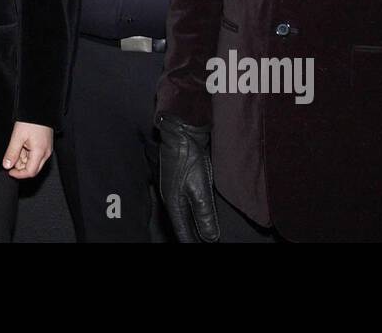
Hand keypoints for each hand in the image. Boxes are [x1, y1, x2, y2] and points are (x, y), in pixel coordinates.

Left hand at [2, 122, 53, 178]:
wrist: (40, 109)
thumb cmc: (31, 120)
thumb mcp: (18, 136)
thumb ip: (12, 153)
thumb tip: (7, 166)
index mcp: (40, 152)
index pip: (30, 172)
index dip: (18, 174)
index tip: (9, 171)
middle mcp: (46, 153)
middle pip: (33, 169)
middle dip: (20, 167)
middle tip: (12, 157)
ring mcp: (46, 150)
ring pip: (33, 162)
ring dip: (23, 159)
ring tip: (17, 145)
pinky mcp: (45, 146)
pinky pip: (36, 155)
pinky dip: (27, 154)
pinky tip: (22, 144)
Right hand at [157, 113, 219, 241]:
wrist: (182, 132)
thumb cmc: (188, 158)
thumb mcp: (200, 189)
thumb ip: (204, 215)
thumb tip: (210, 239)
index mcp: (174, 204)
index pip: (183, 233)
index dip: (192, 243)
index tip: (205, 248)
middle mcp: (171, 199)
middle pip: (182, 226)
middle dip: (192, 238)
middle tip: (206, 244)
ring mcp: (173, 190)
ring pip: (184, 216)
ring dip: (193, 227)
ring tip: (203, 237)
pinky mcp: (178, 182)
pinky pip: (186, 205)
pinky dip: (193, 215)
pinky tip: (199, 216)